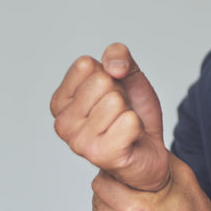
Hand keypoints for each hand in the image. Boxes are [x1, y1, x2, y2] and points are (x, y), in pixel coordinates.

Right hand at [50, 43, 169, 191]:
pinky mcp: (100, 155)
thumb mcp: (127, 75)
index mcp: (60, 102)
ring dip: (128, 111)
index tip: (111, 94)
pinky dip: (136, 127)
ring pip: (115, 101)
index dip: (108, 75)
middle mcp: (63, 123)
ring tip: (124, 127)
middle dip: (121, 94)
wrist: (149, 151)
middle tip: (121, 114)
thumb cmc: (133, 114)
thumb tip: (114, 67)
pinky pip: (129, 121)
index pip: (85, 65)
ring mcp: (79, 142)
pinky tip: (130, 139)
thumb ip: (117, 55)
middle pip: (101, 82)